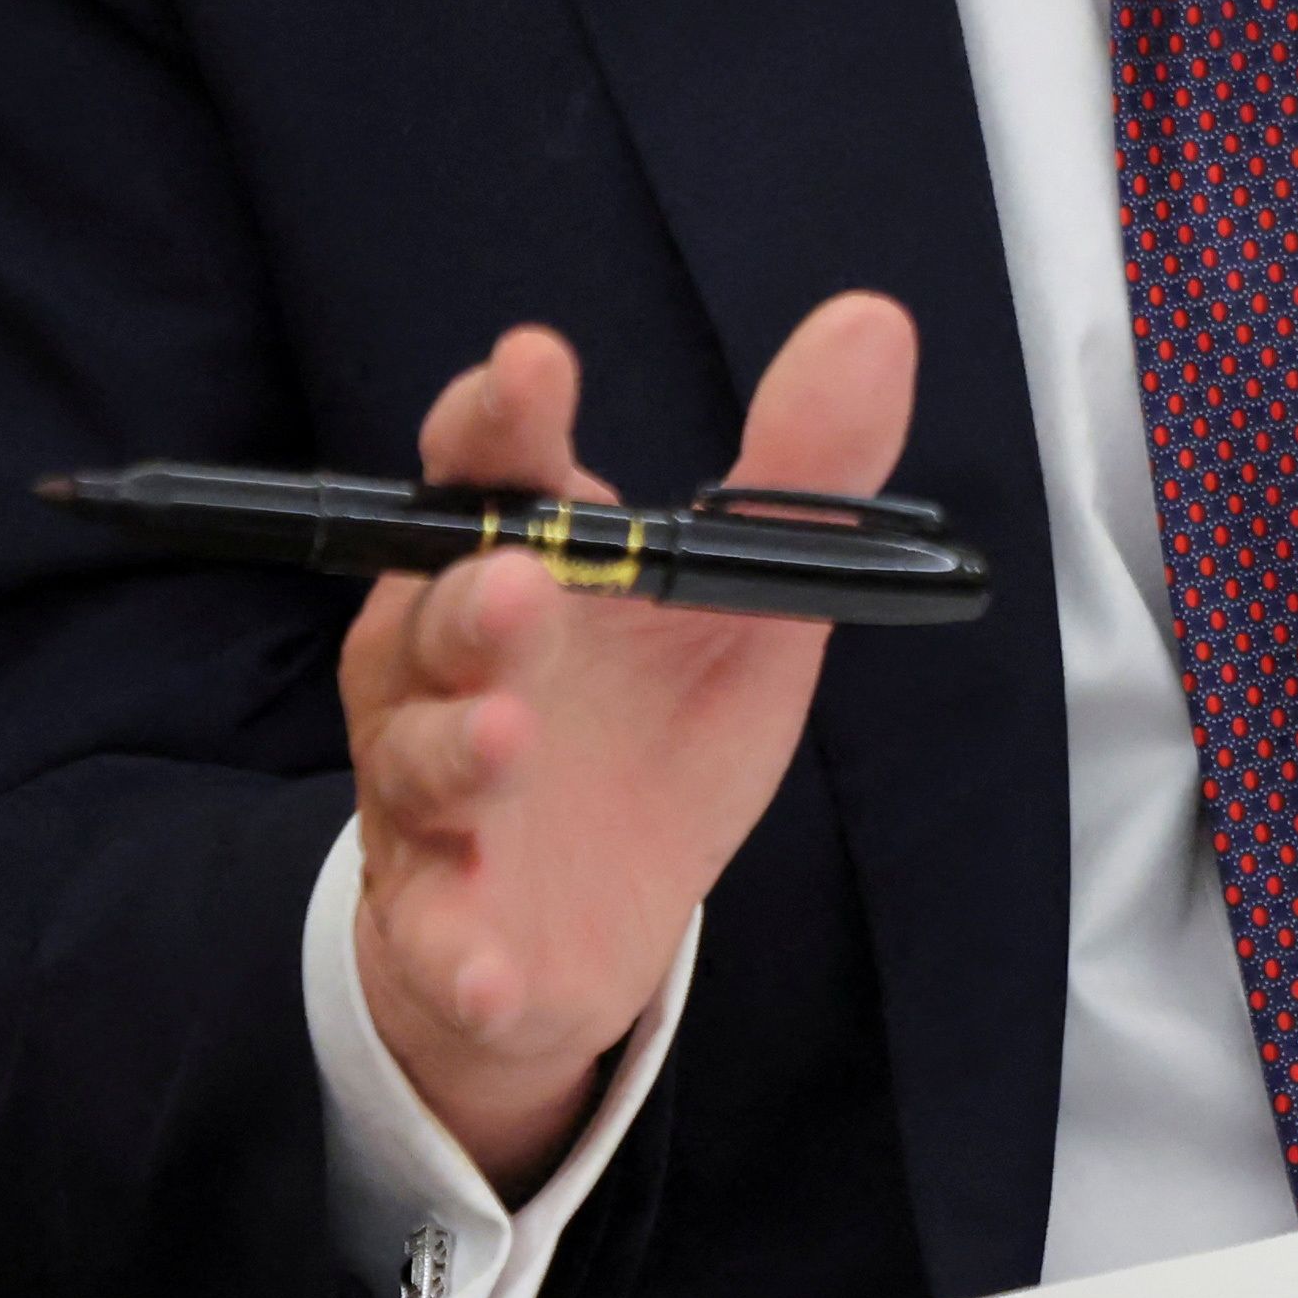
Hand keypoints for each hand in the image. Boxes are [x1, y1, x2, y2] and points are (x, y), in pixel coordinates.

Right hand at [339, 294, 913, 1193]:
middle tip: (528, 580)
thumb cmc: (646, 733)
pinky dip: (464, 960)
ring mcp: (433, 798)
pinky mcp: (448, 924)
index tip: (535, 365)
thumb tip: (875, 320)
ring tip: (510, 739)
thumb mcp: (741, 609)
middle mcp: (443, 669)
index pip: (485, 470)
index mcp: (513, 566)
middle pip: (436, 615)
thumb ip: (795, 477)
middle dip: (475, 597)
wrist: (579, 926)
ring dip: (460, 751)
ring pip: (422, 764)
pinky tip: (493, 977)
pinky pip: (441, 942)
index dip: (500, 418)